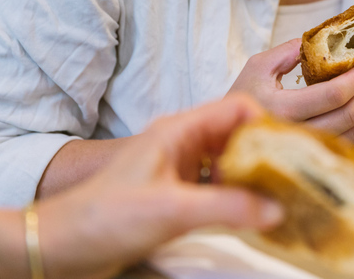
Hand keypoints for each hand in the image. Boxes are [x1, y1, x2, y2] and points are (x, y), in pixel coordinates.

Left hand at [36, 95, 284, 278]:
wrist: (60, 245)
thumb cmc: (103, 217)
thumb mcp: (171, 210)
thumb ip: (226, 208)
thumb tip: (276, 209)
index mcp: (179, 131)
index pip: (236, 109)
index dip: (267, 124)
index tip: (291, 150)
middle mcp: (183, 145)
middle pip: (238, 136)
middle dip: (267, 154)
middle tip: (293, 179)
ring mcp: (180, 171)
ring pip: (230, 164)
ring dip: (253, 179)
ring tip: (279, 200)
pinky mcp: (176, 195)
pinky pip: (218, 189)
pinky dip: (237, 199)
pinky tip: (251, 218)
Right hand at [227, 39, 353, 142]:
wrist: (226, 134)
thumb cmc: (243, 95)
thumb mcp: (258, 65)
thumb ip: (289, 51)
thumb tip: (324, 42)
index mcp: (281, 108)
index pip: (332, 95)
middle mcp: (295, 133)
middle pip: (348, 117)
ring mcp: (305, 151)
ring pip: (353, 136)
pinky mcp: (312, 160)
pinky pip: (346, 147)